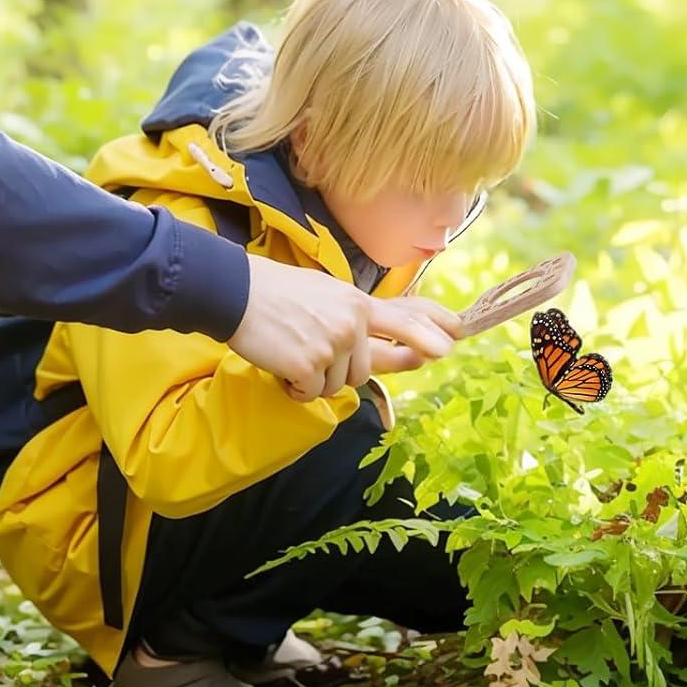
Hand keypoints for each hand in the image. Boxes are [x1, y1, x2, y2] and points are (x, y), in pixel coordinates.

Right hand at [228, 256, 459, 399]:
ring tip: (290, 350)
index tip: (450, 343)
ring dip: (314, 379)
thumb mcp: (325, 293)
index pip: (403, 320)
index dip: (428, 333)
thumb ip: (354, 316)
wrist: (235, 293)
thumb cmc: (276, 294)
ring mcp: (332, 345)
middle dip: (338, 372)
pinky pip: (311, 394)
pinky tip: (280, 363)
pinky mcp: (310, 365)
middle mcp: (352, 323)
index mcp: (356, 303)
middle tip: (311, 352)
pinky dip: (294, 387)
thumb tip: (374, 339)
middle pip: (364, 370)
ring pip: (337, 385)